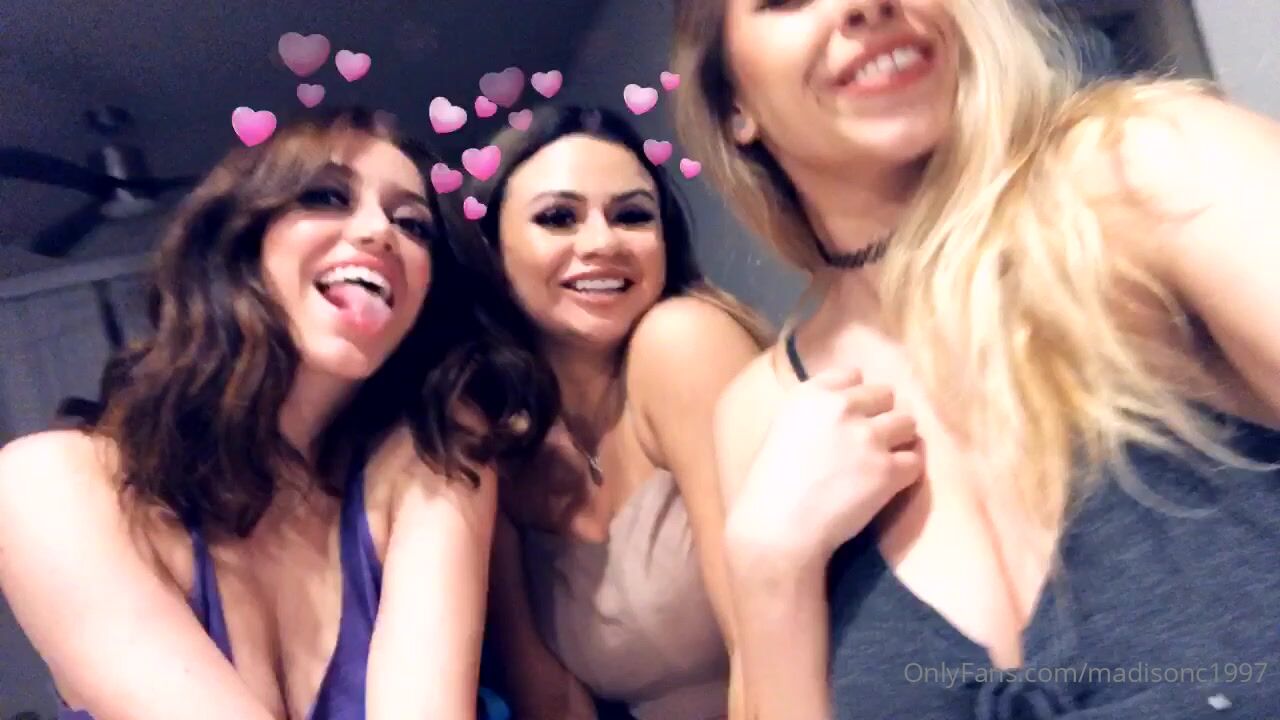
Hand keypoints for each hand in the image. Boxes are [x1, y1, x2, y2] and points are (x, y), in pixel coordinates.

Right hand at [729, 366, 922, 564]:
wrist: (778, 528)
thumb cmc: (771, 487)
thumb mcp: (783, 430)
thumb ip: (814, 414)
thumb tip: (842, 415)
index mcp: (811, 394)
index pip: (853, 375)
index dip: (856, 397)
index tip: (850, 417)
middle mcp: (842, 406)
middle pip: (886, 395)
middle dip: (880, 416)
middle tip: (869, 443)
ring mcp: (868, 436)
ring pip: (908, 423)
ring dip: (898, 441)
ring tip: (882, 463)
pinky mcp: (888, 469)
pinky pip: (915, 461)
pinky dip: (905, 474)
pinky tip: (887, 486)